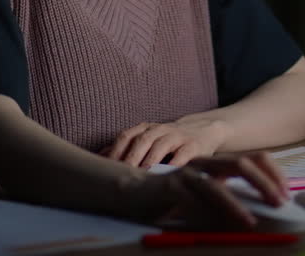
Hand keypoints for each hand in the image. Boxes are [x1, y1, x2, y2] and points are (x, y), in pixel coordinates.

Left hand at [104, 118, 228, 167]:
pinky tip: (167, 175)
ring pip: (161, 145)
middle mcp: (160, 129)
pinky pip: (183, 155)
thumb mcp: (148, 139)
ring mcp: (177, 136)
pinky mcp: (193, 145)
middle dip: (131, 157)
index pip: (126, 136)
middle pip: (142, 140)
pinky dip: (174, 164)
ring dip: (150, 160)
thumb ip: (127, 147)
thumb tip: (101, 156)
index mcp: (146, 128)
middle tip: (123, 174)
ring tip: (142, 175)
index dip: (116, 151)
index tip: (107, 168)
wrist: (204, 130)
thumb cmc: (169, 141)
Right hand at [126, 153, 287, 229]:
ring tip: (250, 222)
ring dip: (234, 205)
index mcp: (218, 164)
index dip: (273, 172)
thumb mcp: (206, 197)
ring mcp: (187, 173)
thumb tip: (258, 216)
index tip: (288, 193)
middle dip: (262, 183)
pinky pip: (189, 201)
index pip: (254, 158)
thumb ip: (227, 200)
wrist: (132, 190)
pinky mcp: (169, 186)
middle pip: (239, 164)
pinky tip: (214, 227)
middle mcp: (205, 163)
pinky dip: (203, 216)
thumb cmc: (175, 196)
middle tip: (280, 202)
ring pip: (214, 185)